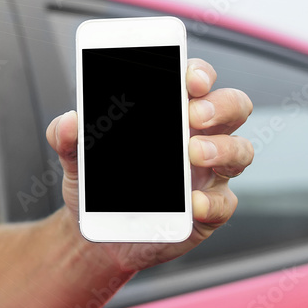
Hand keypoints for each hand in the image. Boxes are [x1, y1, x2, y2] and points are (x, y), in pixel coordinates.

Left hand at [45, 58, 253, 269]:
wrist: (98, 234)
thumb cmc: (98, 184)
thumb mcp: (75, 157)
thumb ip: (66, 137)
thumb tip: (68, 121)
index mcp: (170, 114)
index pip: (197, 81)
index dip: (199, 73)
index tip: (190, 79)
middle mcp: (198, 137)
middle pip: (233, 107)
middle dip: (221, 105)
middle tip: (194, 115)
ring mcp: (209, 173)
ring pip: (240, 150)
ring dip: (223, 148)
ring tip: (194, 153)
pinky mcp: (209, 210)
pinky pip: (225, 202)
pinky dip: (211, 201)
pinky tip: (192, 202)